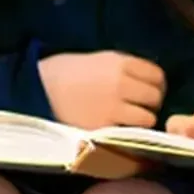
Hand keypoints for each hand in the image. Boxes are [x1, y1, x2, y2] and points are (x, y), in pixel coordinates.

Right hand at [37, 51, 165, 129]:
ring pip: (148, 118)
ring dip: (141, 121)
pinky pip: (131, 133)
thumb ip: (123, 68)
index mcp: (119, 62)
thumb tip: (148, 81)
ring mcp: (113, 106)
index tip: (146, 92)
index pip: (157, 75)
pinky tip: (117, 130)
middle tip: (138, 108)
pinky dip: (128, 133)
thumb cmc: (64, 73)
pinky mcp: (104, 126)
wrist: (36, 89)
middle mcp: (121, 82)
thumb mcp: (97, 60)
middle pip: (155, 97)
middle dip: (150, 104)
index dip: (155, 85)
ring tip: (128, 122)